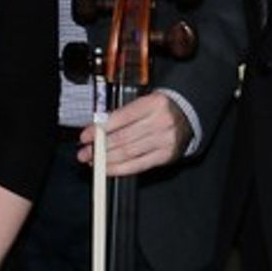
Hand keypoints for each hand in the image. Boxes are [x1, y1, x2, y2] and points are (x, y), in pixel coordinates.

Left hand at [78, 91, 192, 174]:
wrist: (187, 116)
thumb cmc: (158, 108)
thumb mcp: (142, 101)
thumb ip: (122, 114)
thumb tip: (96, 129)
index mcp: (153, 103)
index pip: (121, 117)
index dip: (100, 129)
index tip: (85, 136)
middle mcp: (161, 122)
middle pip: (123, 138)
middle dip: (99, 147)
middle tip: (84, 152)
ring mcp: (165, 141)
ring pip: (129, 153)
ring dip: (106, 159)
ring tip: (92, 161)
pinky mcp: (166, 156)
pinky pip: (139, 165)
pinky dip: (120, 169)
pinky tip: (107, 168)